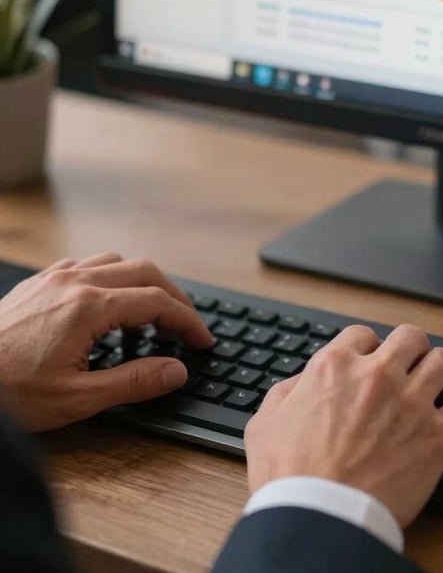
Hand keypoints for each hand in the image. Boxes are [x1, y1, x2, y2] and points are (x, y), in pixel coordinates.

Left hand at [0, 253, 213, 431]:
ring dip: (141, 284)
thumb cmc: (8, 393)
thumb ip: (133, 382)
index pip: (157, 302)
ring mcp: (54, 277)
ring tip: (145, 320)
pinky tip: (103, 308)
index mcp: (89, 306)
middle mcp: (75, 281)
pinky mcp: (37, 283)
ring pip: (116, 262)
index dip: (188, 321)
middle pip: (145, 271)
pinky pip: (85, 265)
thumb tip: (176, 370)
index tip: (203, 340)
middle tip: (186, 326)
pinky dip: (108, 280)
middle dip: (173, 297)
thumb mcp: (76, 399)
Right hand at [245, 324, 442, 527]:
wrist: (319, 518)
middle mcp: (377, 375)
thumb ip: (287, 392)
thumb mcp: (266, 423)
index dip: (371, 347)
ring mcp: (411, 402)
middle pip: (410, 337)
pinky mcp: (437, 436)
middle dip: (413, 350)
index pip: (364, 335)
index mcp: (335, 367)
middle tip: (415, 367)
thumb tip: (302, 382)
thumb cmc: (289, 478)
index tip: (376, 361)